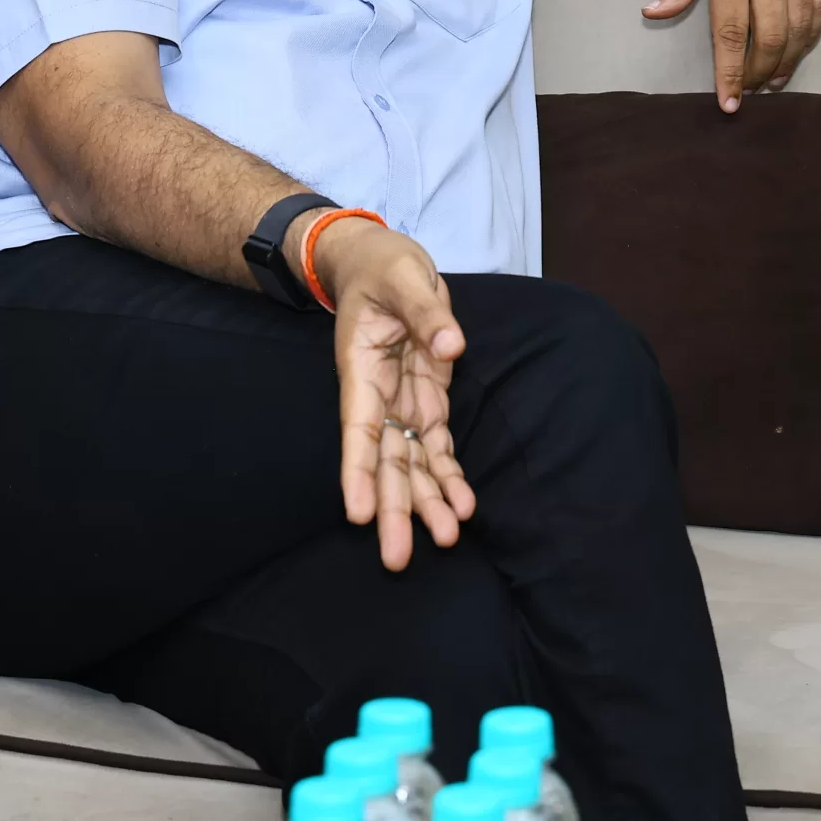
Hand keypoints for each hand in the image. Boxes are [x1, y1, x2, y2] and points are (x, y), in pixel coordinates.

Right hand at [299, 213, 477, 569]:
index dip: (360, 473)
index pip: (359, 430)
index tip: (358, 515)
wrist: (382, 261)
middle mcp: (378, 398)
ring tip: (446, 540)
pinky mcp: (426, 401)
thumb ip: (428, 312)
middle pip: (384, 461)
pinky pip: (436, 447)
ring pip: (411, 464)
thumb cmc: (384, 266)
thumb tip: (453, 347)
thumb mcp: (405, 277)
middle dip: (392, 509)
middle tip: (396, 559)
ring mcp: (402, 403)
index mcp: (362, 371)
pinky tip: (462, 509)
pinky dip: (448, 477)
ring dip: (425, 502)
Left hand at [643, 0, 820, 110]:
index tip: (727, 104)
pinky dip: (812, 34)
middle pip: (770, 39)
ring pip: (800, 29)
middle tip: (748, 91)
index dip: (729, 74)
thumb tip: (655, 13)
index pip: (731, 33)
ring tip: (772, 79)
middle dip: (757, 74)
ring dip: (787, 61)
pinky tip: (799, 47)